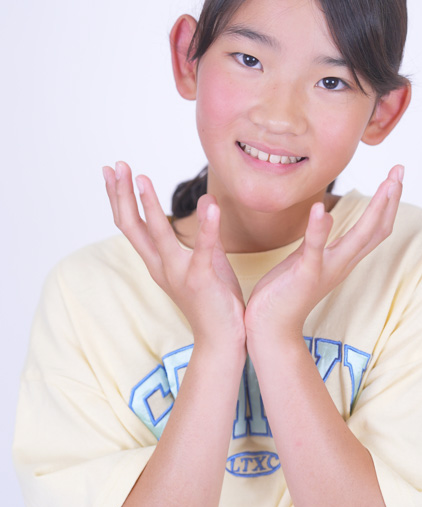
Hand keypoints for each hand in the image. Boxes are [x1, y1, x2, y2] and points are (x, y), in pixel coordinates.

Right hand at [103, 162, 245, 348]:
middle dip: (121, 194)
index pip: (131, 225)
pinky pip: (203, 250)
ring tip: (142, 178)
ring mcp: (178, 274)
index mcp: (159, 262)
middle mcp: (161, 267)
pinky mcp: (201, 280)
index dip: (119, 198)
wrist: (223, 341)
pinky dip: (207, 226)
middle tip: (115, 165)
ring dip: (149, 205)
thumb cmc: (215, 302)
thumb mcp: (207, 262)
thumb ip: (205, 235)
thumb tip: (208, 201)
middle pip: (132, 226)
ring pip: (157, 235)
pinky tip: (210, 204)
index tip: (112, 171)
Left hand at [245, 165, 403, 343]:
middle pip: (377, 229)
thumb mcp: (307, 259)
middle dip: (390, 199)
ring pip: (360, 238)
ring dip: (375, 210)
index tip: (396, 176)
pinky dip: (319, 229)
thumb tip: (324, 218)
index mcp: (342, 258)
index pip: (375, 229)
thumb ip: (318, 241)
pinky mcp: (305, 275)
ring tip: (387, 184)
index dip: (388, 203)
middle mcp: (342, 264)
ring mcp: (326, 270)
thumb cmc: (284, 292)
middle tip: (400, 170)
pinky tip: (321, 208)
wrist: (270, 329)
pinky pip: (315, 249)